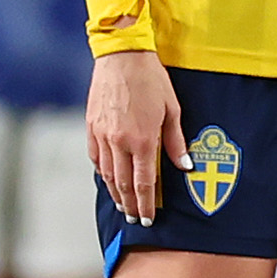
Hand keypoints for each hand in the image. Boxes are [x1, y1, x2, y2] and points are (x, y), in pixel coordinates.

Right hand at [90, 50, 188, 224]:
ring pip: (107, 174)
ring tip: (122, 205)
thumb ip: (175, 142)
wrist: (122, 58)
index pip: (144, 183)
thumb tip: (185, 166)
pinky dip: (102, 172)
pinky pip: (96, 157)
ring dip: (115, 193)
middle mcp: (119, 142)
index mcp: (143, 140)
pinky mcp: (91, 127)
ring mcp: (102, 136)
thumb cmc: (152, 81)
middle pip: (123, 184)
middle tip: (134, 218)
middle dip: (130, 204)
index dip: (146, 204)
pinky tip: (108, 179)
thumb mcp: (172, 110)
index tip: (147, 219)